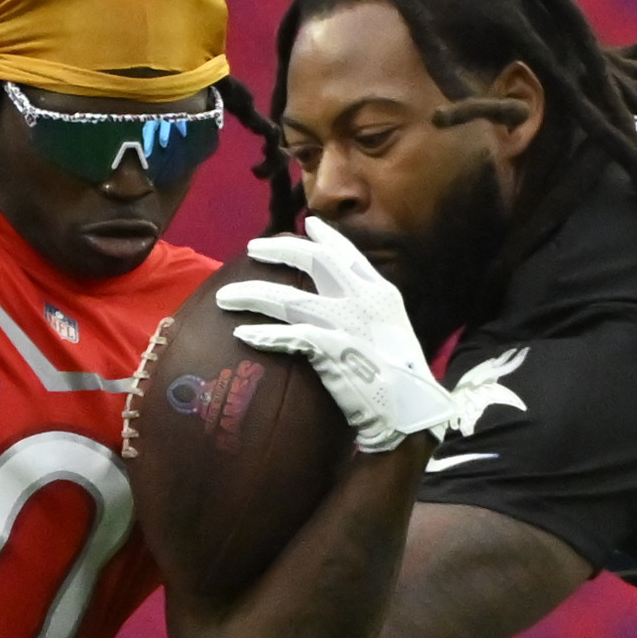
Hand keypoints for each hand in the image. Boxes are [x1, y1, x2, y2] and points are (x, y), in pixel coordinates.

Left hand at [217, 224, 523, 451]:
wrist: (410, 413)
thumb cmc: (398, 380)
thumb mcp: (388, 334)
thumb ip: (366, 313)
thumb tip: (340, 303)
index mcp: (381, 294)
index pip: (349, 254)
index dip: (327, 238)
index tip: (308, 224)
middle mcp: (365, 300)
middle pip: (315, 262)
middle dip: (280, 251)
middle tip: (252, 248)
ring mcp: (349, 324)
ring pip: (291, 299)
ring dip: (254, 295)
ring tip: (225, 297)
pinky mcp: (333, 350)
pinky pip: (290, 337)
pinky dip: (264, 335)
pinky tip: (243, 334)